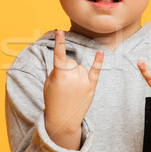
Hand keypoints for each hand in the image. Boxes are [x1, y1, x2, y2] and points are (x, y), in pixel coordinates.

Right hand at [43, 30, 103, 149]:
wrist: (63, 120)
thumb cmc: (53, 100)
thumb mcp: (49, 84)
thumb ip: (58, 71)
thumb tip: (69, 65)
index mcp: (60, 76)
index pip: (59, 56)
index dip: (59, 43)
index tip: (59, 31)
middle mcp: (73, 76)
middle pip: (71, 63)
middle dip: (66, 71)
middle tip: (63, 86)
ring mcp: (84, 81)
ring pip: (80, 68)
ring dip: (76, 74)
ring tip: (71, 90)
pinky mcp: (92, 86)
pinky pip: (95, 71)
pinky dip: (98, 61)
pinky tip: (100, 53)